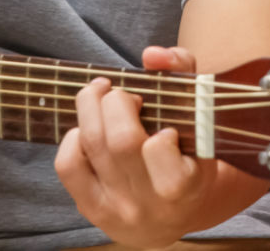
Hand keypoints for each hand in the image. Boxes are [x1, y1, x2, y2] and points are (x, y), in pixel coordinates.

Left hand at [54, 45, 218, 248]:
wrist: (174, 215)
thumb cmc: (189, 153)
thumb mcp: (200, 116)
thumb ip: (183, 72)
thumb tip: (152, 55)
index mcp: (188, 184)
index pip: (161, 150)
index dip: (159, 131)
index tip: (166, 128)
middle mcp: (151, 202)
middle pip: (120, 140)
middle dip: (117, 102)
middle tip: (126, 96)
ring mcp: (119, 208)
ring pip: (92, 145)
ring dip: (91, 106)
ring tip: (103, 95)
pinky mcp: (93, 209)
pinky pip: (69, 165)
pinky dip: (74, 136)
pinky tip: (89, 129)